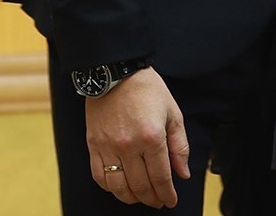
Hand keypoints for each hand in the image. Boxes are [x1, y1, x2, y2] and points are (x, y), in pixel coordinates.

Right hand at [86, 67, 188, 206]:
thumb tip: (182, 174)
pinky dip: (109, 187)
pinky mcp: (93, 146)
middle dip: (152, 198)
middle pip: (140, 185)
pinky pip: (99, 176)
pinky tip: (119, 188)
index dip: (167, 193)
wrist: (116, 74)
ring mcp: (108, 147)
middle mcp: (129, 146)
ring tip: (141, 199)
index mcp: (152, 137)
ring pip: (118, 186)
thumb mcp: (173, 113)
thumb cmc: (148, 91)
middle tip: (159, 202)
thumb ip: (179, 145)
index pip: (160, 176)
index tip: (171, 201)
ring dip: (131, 198)